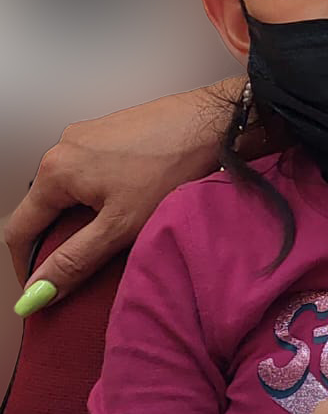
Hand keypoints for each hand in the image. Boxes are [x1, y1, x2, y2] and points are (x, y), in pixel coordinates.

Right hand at [4, 80, 238, 307]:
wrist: (221, 121)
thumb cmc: (176, 165)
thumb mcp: (121, 226)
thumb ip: (74, 260)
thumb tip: (37, 292)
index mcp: (55, 169)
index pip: (19, 229)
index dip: (29, 266)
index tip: (43, 290)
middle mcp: (66, 146)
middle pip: (45, 207)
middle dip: (59, 240)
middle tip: (84, 267)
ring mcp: (91, 134)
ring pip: (72, 189)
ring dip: (85, 217)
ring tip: (115, 236)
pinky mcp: (117, 130)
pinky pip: (95, 171)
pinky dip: (104, 195)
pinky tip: (133, 205)